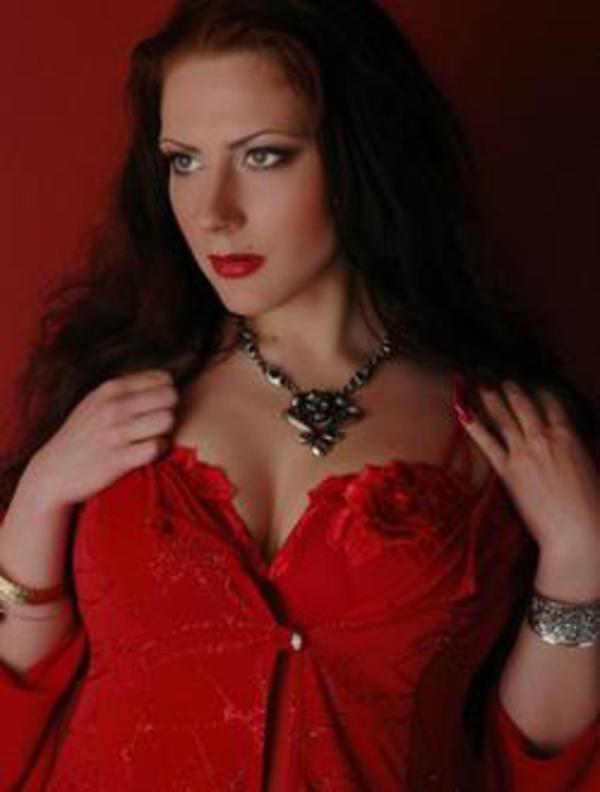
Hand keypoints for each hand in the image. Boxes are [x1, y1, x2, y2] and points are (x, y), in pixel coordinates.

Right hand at [25, 369, 179, 510]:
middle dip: (169, 410)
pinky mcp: (119, 459)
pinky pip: (157, 447)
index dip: (167, 391)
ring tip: (153, 437)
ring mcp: (116, 433)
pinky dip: (158, 450)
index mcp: (110, 389)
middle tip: (158, 423)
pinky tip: (148, 451)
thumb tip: (165, 379)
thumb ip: (125, 390)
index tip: (158, 405)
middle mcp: (113, 407)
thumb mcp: (95, 402)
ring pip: (167, 420)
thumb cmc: (81, 435)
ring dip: (165, 431)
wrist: (54, 471)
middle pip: (170, 397)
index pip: (162, 378)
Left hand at [455, 380, 599, 553]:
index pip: (551, 403)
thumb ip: (581, 447)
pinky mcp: (507, 470)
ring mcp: (522, 452)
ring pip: (504, 417)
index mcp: (568, 435)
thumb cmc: (592, 504)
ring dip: (492, 398)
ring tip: (482, 384)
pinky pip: (487, 443)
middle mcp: (543, 438)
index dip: (540, 391)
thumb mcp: (593, 466)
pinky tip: (462, 412)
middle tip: (503, 380)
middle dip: (512, 390)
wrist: (576, 530)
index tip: (533, 385)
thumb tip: (578, 439)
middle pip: (524, 405)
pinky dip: (474, 426)